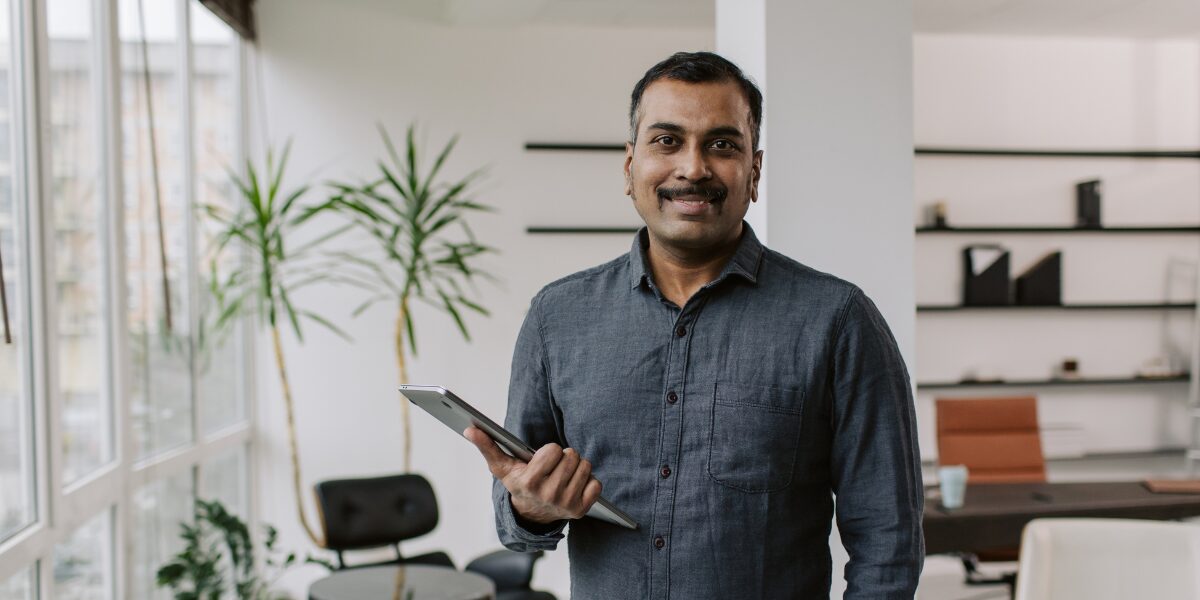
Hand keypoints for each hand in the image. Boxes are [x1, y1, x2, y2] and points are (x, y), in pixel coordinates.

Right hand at [465, 426, 602, 524]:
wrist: (531, 515)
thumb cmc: (518, 483)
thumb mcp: (501, 467)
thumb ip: (486, 446)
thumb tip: (470, 428)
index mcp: (530, 482)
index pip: (554, 450)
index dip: (549, 451)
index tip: (542, 459)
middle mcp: (549, 495)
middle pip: (572, 456)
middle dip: (564, 457)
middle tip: (554, 467)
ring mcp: (566, 504)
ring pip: (585, 467)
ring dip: (576, 467)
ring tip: (563, 475)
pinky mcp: (580, 510)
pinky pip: (596, 484)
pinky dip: (588, 482)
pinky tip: (574, 486)